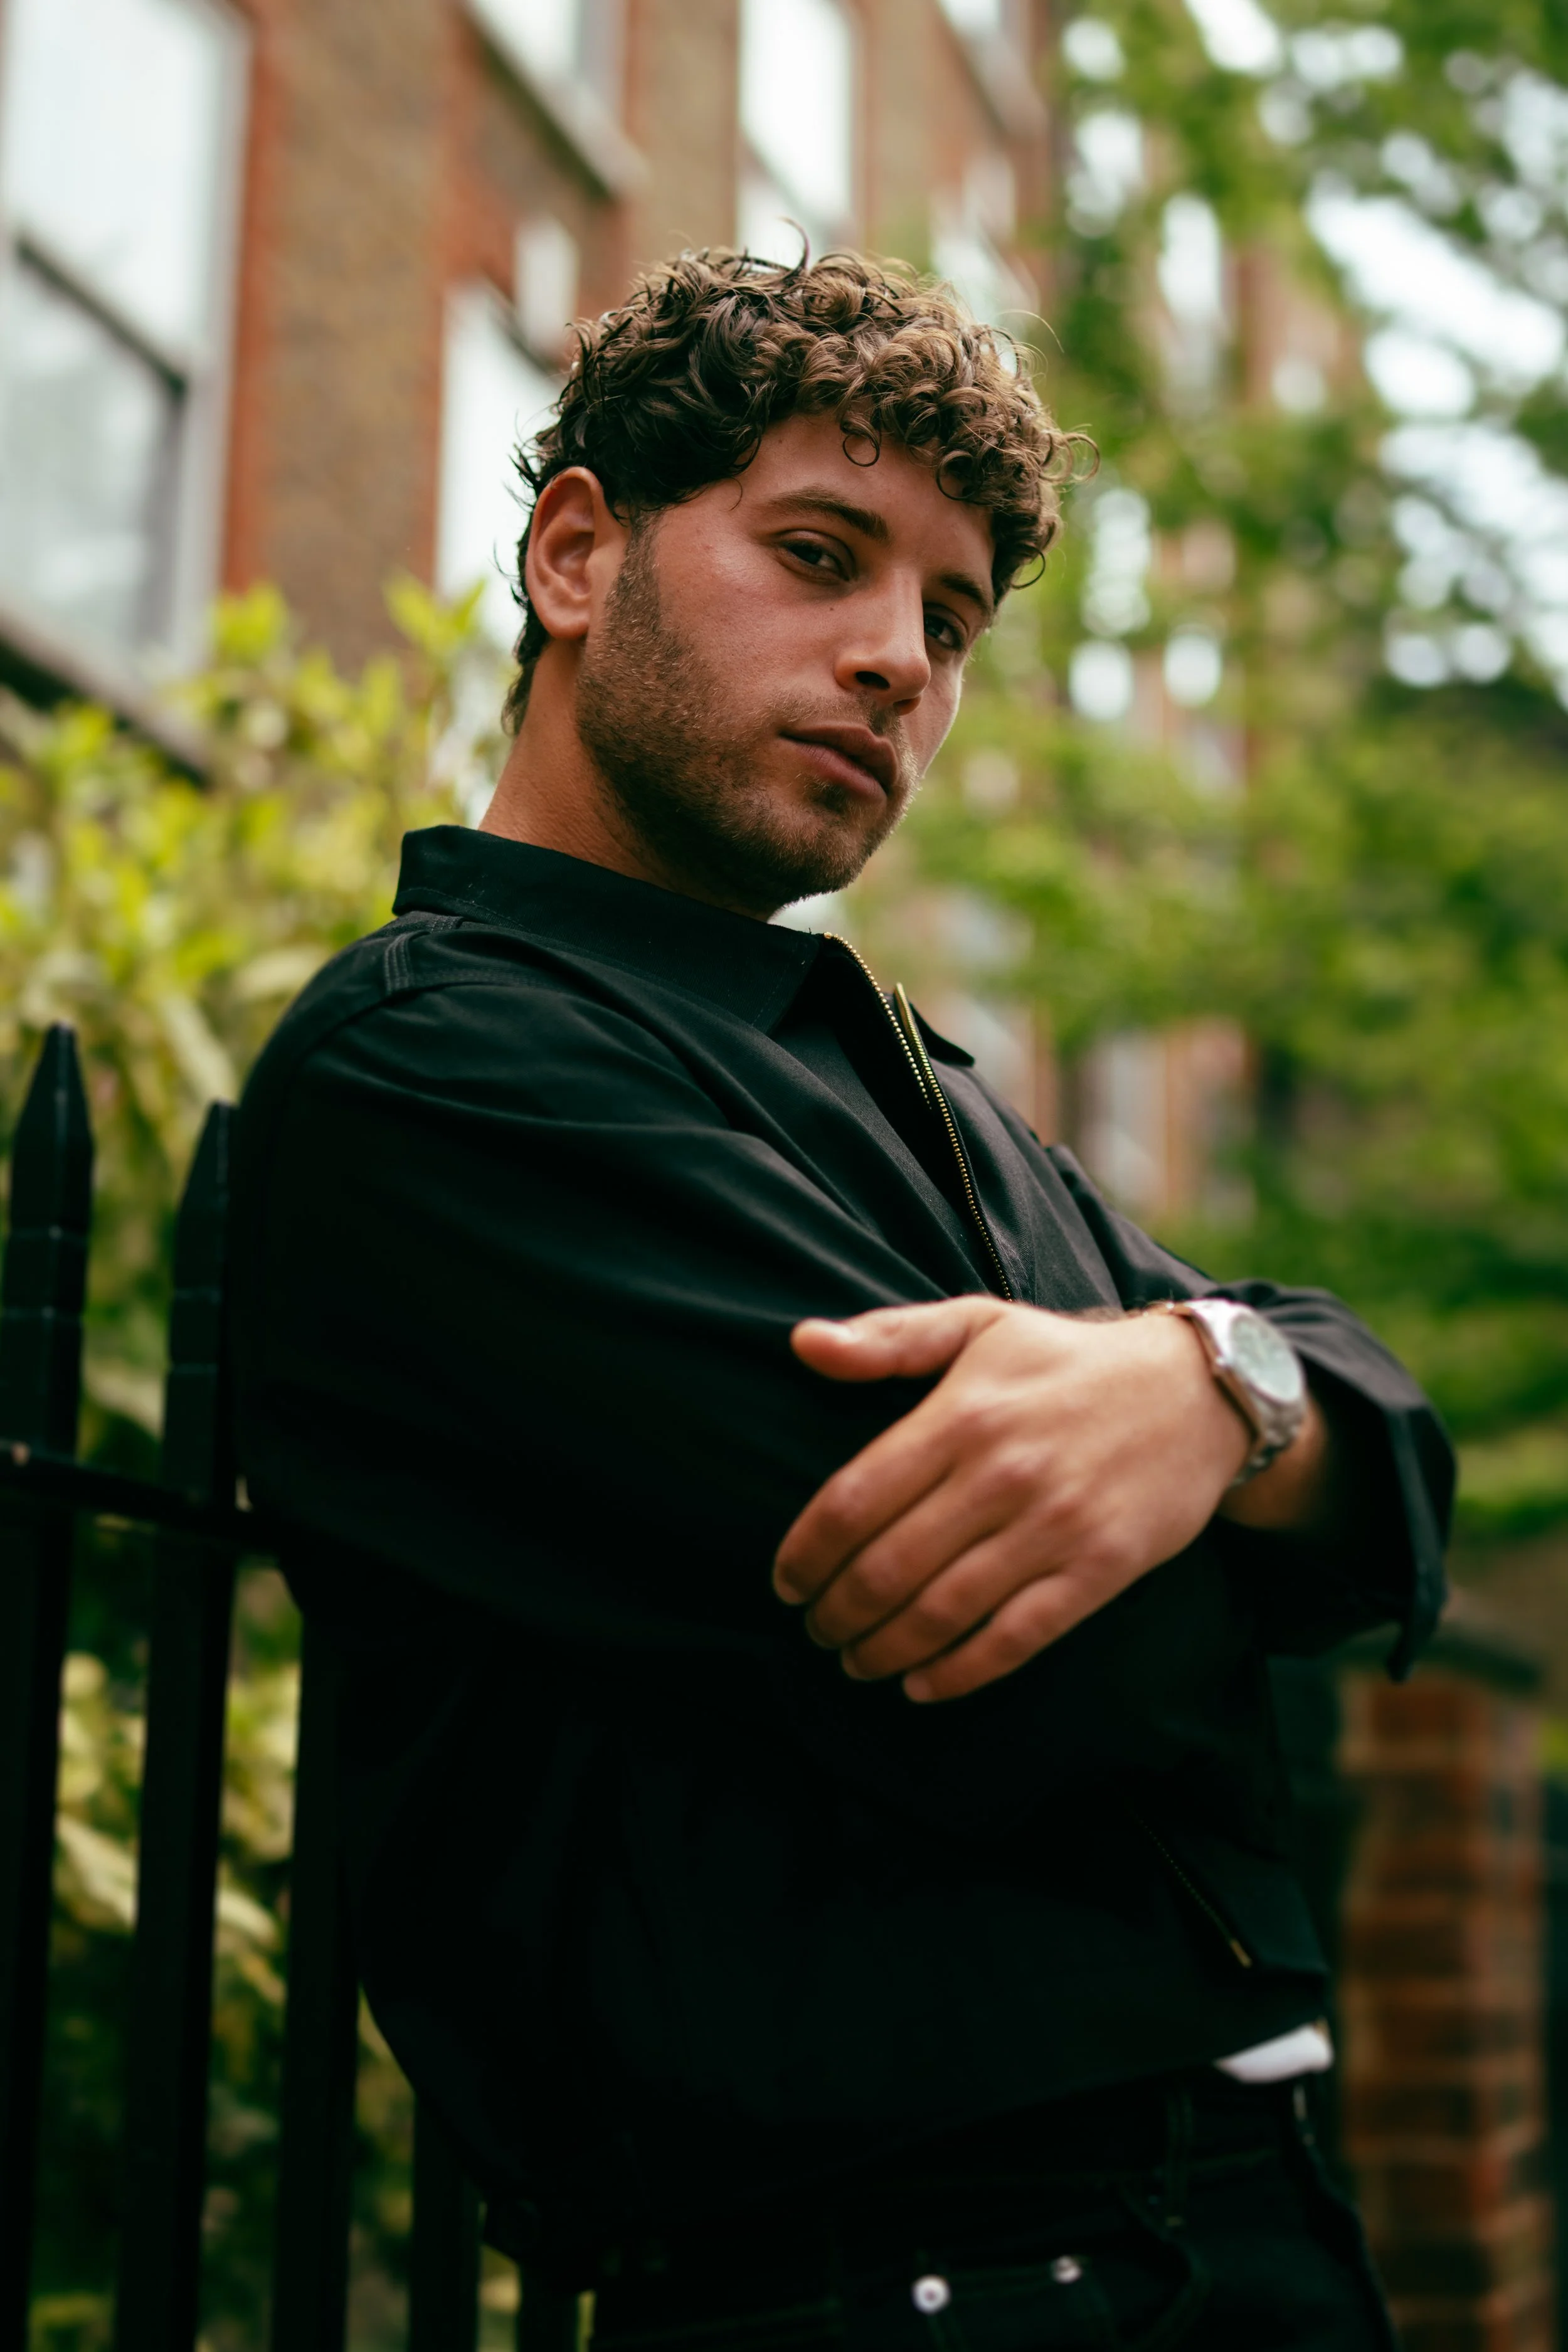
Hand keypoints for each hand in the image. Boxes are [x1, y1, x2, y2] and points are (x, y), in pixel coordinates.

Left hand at [773, 1297, 1316, 1703]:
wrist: (1197, 1393)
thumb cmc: (1066, 1360)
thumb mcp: (979, 1323)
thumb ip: (889, 1337)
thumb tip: (803, 1343)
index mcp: (962, 1414)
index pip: (854, 1500)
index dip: (807, 1553)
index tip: (784, 1582)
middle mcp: (1002, 1474)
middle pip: (889, 1567)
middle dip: (837, 1612)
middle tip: (816, 1628)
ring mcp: (1054, 1528)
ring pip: (944, 1612)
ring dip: (884, 1649)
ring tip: (855, 1659)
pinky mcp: (1099, 1571)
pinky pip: (1014, 1639)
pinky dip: (959, 1673)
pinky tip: (920, 1684)